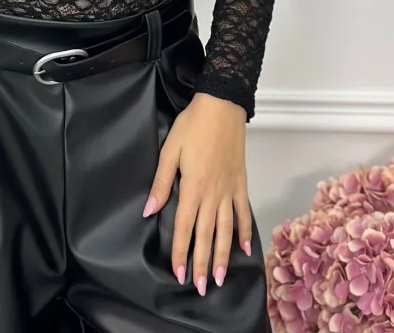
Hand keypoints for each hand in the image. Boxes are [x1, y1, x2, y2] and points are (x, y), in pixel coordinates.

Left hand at [141, 92, 251, 294]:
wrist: (222, 106)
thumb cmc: (193, 125)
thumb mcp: (170, 150)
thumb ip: (161, 182)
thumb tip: (149, 210)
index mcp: (193, 187)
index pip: (185, 227)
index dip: (181, 252)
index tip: (179, 273)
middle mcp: (213, 194)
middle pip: (207, 235)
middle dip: (203, 263)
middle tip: (202, 287)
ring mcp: (229, 189)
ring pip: (226, 229)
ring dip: (223, 255)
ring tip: (221, 277)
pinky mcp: (240, 182)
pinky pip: (243, 211)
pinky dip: (245, 230)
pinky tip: (245, 247)